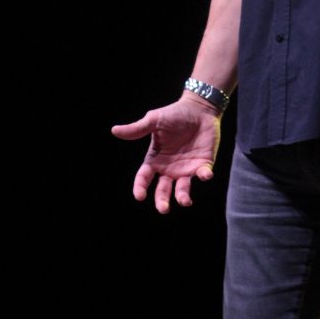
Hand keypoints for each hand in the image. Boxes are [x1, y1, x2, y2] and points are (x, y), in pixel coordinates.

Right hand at [111, 95, 221, 213]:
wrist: (199, 109)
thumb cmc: (174, 114)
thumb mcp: (154, 120)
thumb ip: (137, 129)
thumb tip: (114, 130)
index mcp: (155, 160)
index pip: (144, 178)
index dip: (140, 187)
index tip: (140, 196)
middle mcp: (169, 168)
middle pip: (162, 190)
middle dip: (162, 201)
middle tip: (163, 209)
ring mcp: (186, 168)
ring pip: (182, 189)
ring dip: (182, 196)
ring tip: (184, 201)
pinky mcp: (202, 165)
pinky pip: (203, 175)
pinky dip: (205, 176)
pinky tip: (205, 174)